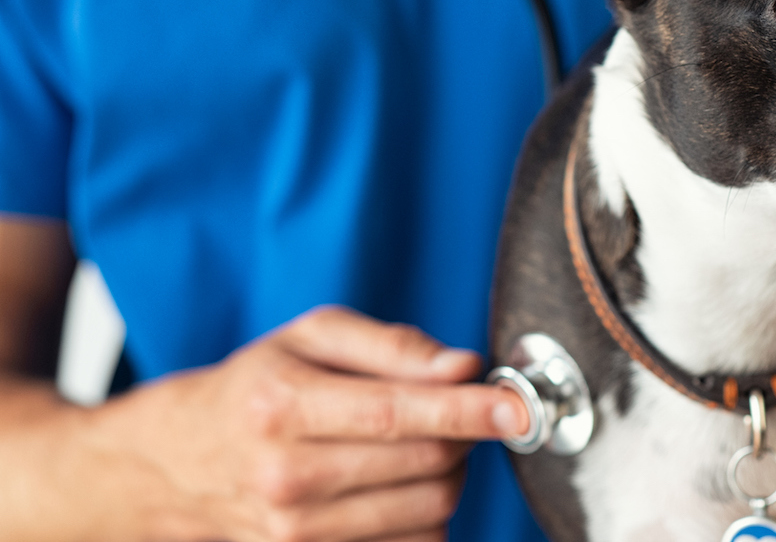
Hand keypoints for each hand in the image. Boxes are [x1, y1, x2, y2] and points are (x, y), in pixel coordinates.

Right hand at [67, 306, 527, 541]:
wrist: (174, 462)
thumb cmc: (252, 386)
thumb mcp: (309, 337)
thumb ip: (392, 345)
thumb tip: (463, 366)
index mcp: (284, 407)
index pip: (400, 415)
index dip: (469, 411)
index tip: (518, 408)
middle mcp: (288, 477)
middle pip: (425, 466)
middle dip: (465, 436)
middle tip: (463, 411)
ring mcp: (296, 532)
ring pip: (427, 511)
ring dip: (449, 475)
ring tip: (423, 445)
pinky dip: (426, 512)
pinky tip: (401, 483)